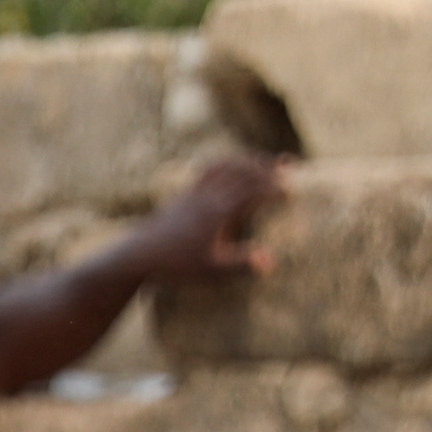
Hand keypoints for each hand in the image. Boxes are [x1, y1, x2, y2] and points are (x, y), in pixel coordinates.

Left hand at [134, 152, 285, 283]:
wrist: (139, 255)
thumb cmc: (176, 265)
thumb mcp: (210, 270)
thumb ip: (240, 264)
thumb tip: (271, 261)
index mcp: (218, 211)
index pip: (253, 191)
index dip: (274, 189)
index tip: (292, 191)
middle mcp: (208, 196)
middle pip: (243, 172)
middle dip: (267, 168)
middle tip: (287, 167)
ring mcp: (194, 192)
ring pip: (226, 166)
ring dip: (247, 161)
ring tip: (263, 161)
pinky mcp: (184, 194)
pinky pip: (208, 169)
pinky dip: (225, 163)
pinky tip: (229, 165)